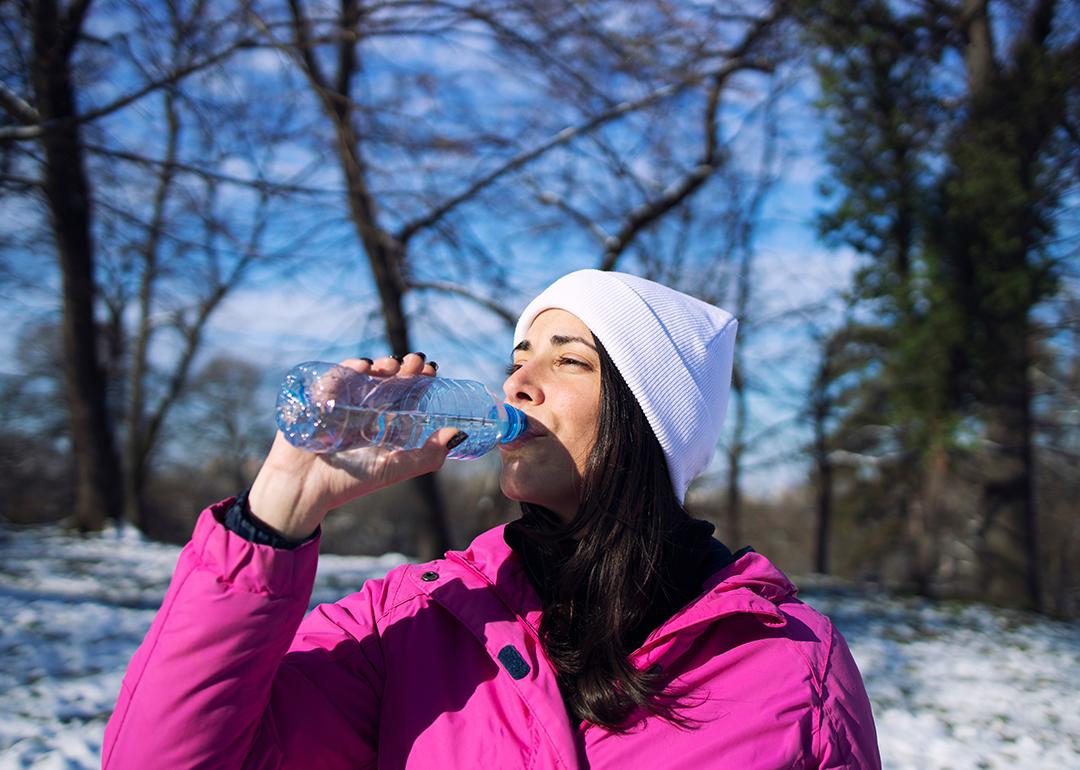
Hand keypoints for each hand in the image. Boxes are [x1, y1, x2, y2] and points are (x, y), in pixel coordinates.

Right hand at [248, 353, 458, 540]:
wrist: (306, 491)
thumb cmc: (349, 481)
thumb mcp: (394, 468)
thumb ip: (427, 455)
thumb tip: (459, 435)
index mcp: (382, 422)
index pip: (404, 394)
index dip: (418, 380)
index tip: (431, 370)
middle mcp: (363, 408)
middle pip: (386, 380)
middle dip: (402, 368)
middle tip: (416, 361)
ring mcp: (340, 401)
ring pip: (363, 375)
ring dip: (379, 366)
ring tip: (392, 364)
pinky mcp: (317, 399)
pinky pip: (333, 378)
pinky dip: (347, 369)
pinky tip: (362, 366)